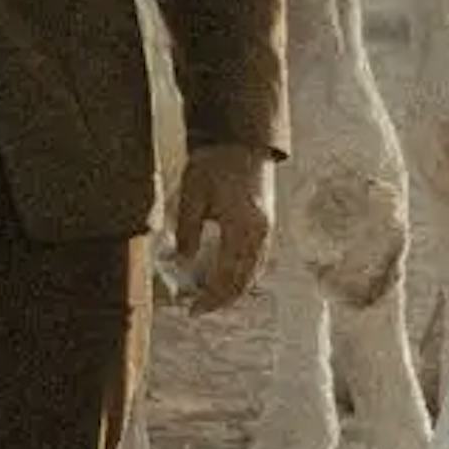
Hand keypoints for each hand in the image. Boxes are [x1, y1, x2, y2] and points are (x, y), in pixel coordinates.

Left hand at [168, 147, 272, 311]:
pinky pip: (256, 261)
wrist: (240, 139)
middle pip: (244, 280)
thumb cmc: (213, 163)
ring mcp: (267, 229)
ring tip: (208, 298)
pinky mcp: (266, 225)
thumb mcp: (192, 195)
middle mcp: (261, 233)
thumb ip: (187, 231)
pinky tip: (225, 278)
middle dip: (221, 299)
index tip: (191, 309)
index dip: (210, 297)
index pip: (228, 276)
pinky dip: (241, 275)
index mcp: (244, 227)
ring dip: (232, 289)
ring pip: (252, 273)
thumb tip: (181, 263)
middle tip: (197, 309)